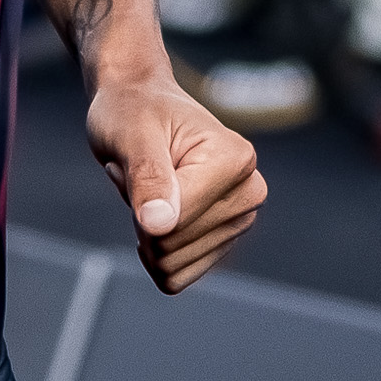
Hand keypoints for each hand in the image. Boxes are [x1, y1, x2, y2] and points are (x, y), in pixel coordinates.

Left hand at [89, 67, 265, 293]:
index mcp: (236, 160)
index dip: (140, 202)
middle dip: (141, 217)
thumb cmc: (134, 112)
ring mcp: (239, 219)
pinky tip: (157, 209)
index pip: (176, 222)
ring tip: (148, 186)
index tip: (136, 159)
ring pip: (172, 266)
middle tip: (139, 172)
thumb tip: (159, 226)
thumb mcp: (132, 135)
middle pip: (173, 248)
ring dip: (145, 230)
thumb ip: (148, 179)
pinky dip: (154, 248)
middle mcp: (249, 192)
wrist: (140, 105)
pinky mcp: (222, 239)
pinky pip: (177, 275)